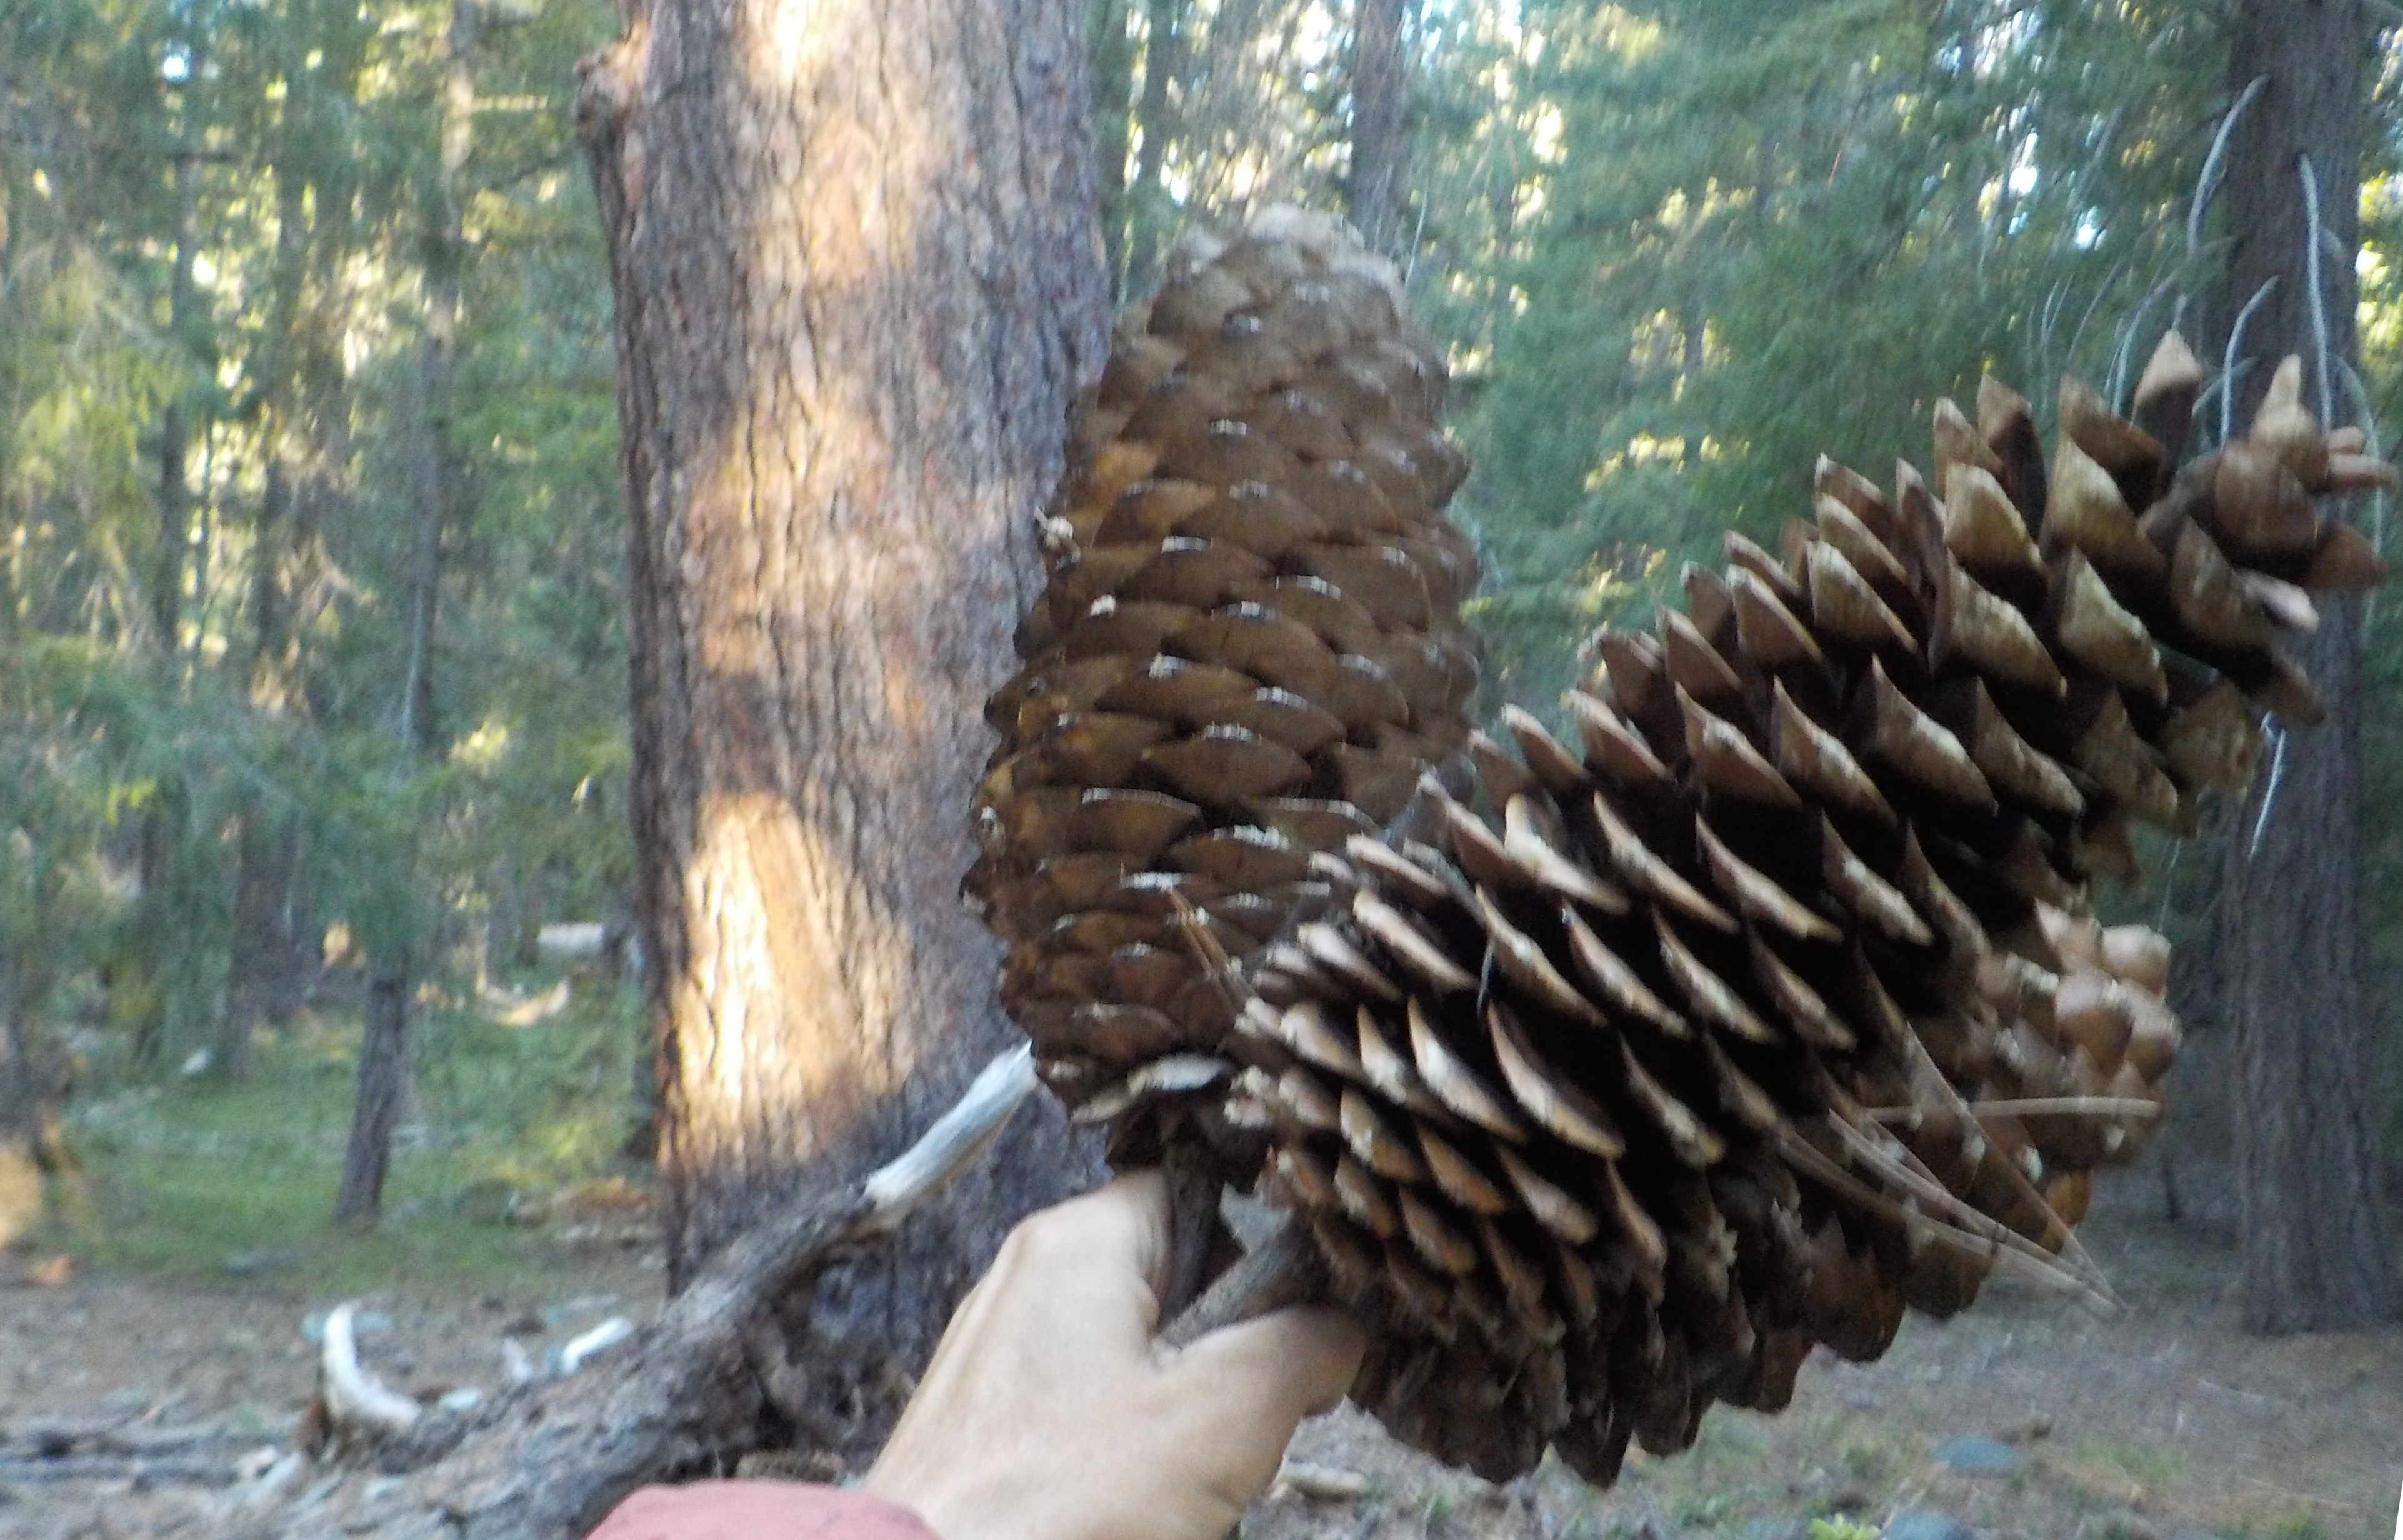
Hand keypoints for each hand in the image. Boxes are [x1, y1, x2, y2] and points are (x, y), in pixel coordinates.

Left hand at [861, 1171, 1364, 1539]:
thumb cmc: (1068, 1503)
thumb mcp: (1223, 1417)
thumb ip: (1301, 1349)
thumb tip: (1342, 1328)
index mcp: (1076, 1242)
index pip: (1197, 1193)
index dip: (1261, 1254)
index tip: (1294, 1329)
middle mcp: (1023, 1278)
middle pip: (1170, 1285)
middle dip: (1222, 1360)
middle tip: (1241, 1431)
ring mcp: (993, 1356)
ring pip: (1132, 1363)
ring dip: (1180, 1423)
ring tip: (1183, 1489)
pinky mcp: (979, 1429)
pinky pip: (1081, 1419)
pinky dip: (1120, 1460)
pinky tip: (1130, 1511)